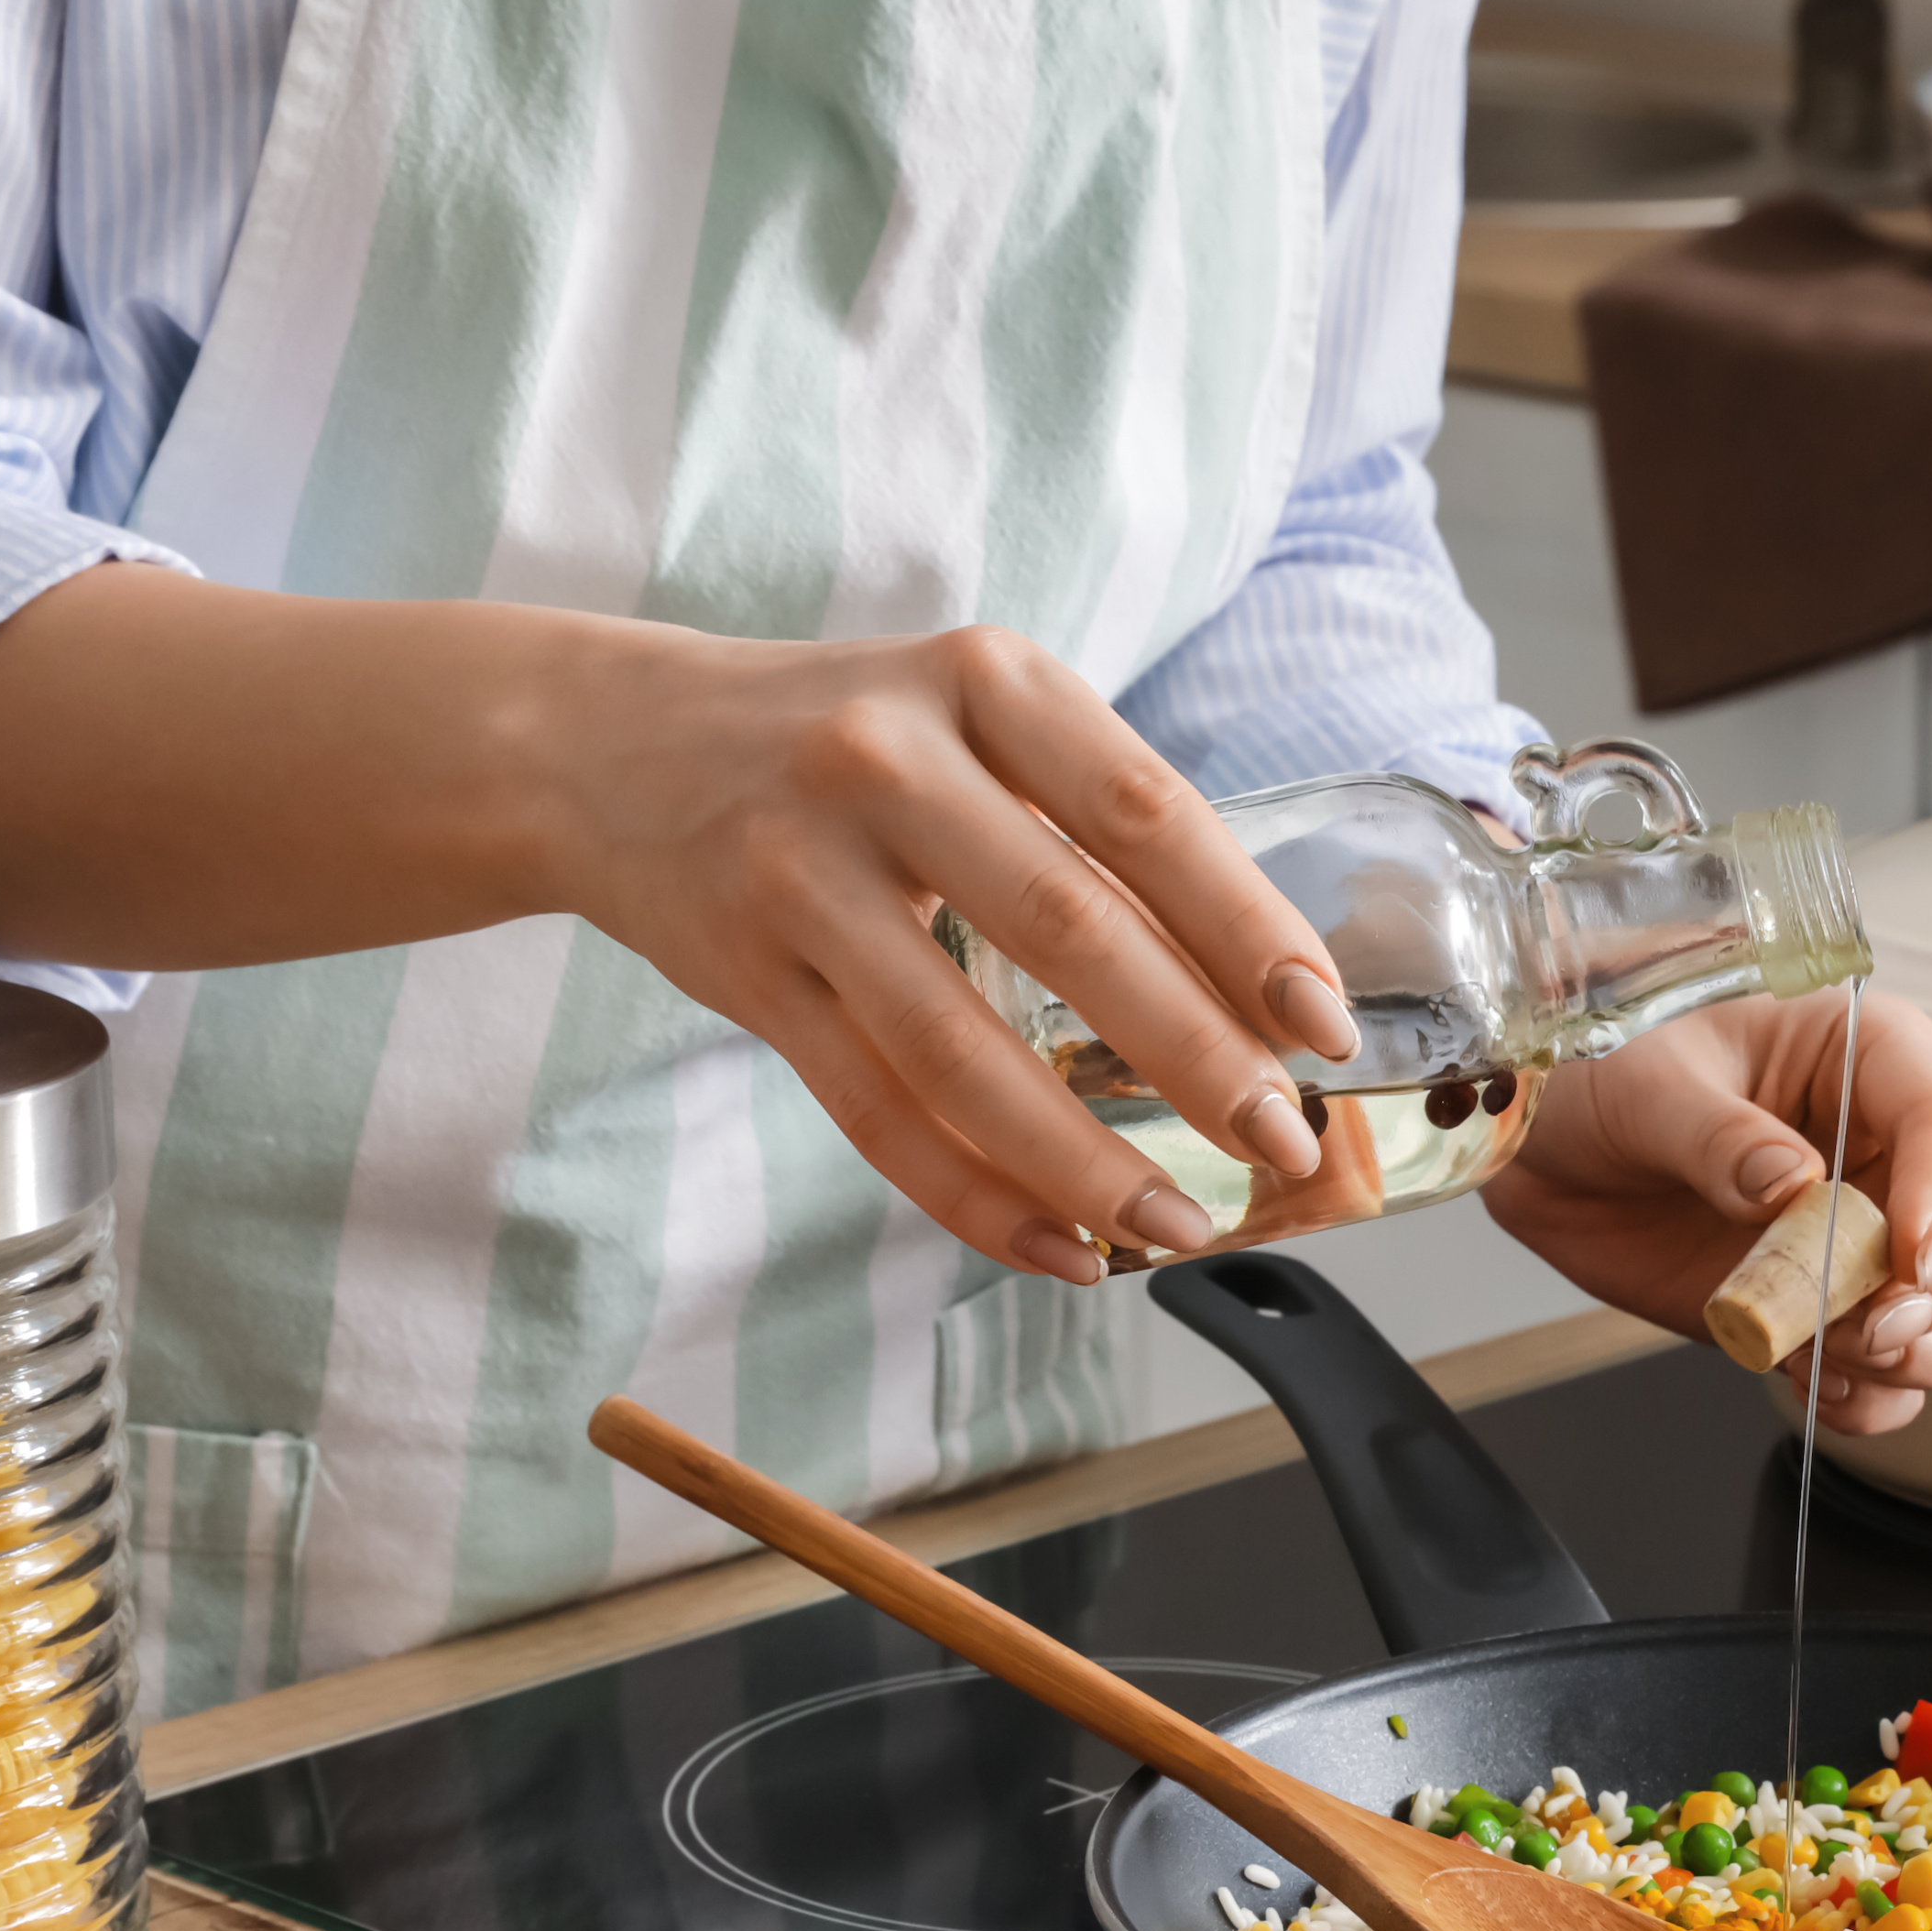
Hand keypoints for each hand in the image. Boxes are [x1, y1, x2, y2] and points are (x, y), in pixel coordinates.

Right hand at [552, 623, 1357, 1283]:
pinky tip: (1059, 1246)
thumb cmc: (846, 742)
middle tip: (1280, 1143)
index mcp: (985, 683)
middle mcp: (888, 761)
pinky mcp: (746, 973)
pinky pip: (876, 1111)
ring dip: (1083, 1159)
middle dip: (1195, 1057)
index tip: (1324, 1027)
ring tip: (1177, 1225)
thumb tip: (1259, 994)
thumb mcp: (972, 720)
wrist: (607, 745)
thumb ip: (1092, 822)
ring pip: (961, 1048)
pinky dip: (975, 1195)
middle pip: (1070, 932)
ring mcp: (803, 870)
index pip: (1148, 815)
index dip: (1249, 930)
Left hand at [1483, 991, 1931, 1434]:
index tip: (1913, 1257)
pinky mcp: (1828, 1308)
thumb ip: (1720, 1138)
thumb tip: (1789, 1186)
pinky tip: (1810, 1381)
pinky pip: (1891, 1376)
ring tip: (1836, 1358)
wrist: (1547, 1147)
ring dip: (1923, 1356)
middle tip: (1875, 1324)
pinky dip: (1868, 1398)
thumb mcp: (1648, 1085)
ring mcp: (1867, 1238)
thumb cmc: (1605, 1071)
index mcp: (1867, 1059)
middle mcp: (1889, 1150)